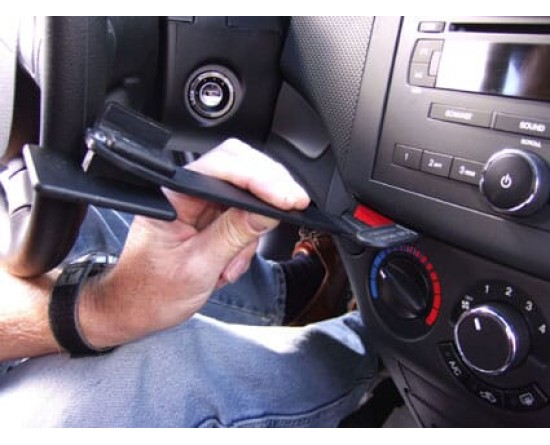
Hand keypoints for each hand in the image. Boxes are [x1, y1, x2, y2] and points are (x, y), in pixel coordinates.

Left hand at [79, 139, 309, 346]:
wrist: (133, 309)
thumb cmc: (149, 292)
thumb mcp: (198, 267)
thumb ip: (235, 236)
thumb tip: (270, 213)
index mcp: (174, 195)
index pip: (225, 167)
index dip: (263, 179)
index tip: (290, 199)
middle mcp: (185, 192)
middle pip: (239, 169)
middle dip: (266, 194)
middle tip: (290, 210)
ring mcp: (197, 204)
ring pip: (245, 193)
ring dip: (252, 227)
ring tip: (234, 262)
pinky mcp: (206, 217)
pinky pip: (240, 215)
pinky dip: (245, 239)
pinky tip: (230, 262)